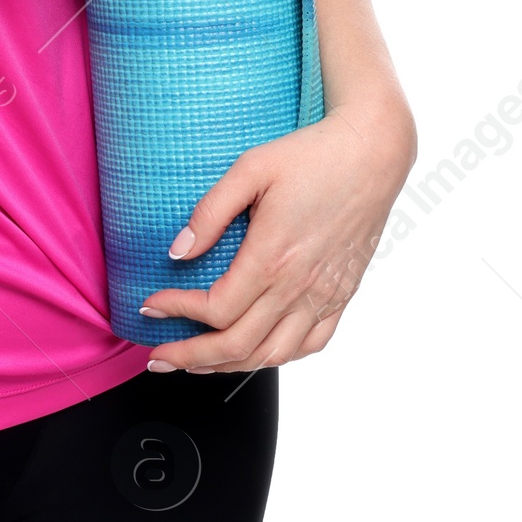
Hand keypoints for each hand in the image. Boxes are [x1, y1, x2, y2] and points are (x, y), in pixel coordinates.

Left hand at [138, 97, 415, 373]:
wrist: (371, 156)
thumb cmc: (310, 156)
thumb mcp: (250, 168)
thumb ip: (210, 212)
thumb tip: (178, 251)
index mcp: (273, 256)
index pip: (216, 308)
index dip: (177, 312)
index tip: (151, 306)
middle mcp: (300, 286)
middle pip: (238, 344)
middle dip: (191, 356)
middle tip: (158, 358)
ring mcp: (324, 296)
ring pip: (273, 355)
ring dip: (229, 366)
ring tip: (197, 363)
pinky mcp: (341, 296)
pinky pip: (311, 345)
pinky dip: (277, 357)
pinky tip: (255, 351)